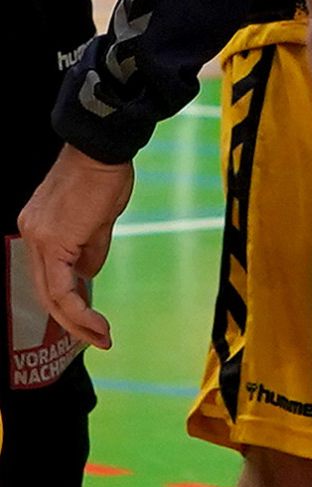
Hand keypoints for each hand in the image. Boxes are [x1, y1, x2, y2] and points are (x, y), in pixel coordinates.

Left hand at [15, 146, 134, 350]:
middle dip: (72, 321)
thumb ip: (90, 248)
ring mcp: (38, 239)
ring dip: (76, 320)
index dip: (68, 304)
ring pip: (51, 293)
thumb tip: (88, 274)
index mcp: (39, 231)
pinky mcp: (52, 241)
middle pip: (45, 292)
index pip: (48, 277)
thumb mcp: (100, 217)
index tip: (91, 321)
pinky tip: (94, 320)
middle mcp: (31, 236)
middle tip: (97, 338)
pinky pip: (61, 285)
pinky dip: (78, 308)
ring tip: (100, 335)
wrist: (101, 149)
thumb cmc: (104, 174)